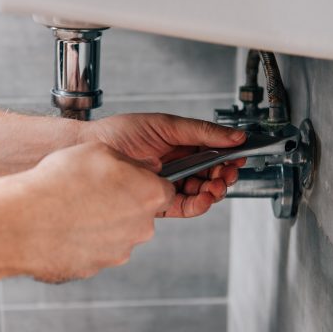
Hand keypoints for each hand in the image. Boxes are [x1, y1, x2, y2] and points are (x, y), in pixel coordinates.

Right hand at [0, 142, 174, 282]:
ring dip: (103, 222)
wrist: (24, 221)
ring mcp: (119, 251)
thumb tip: (142, 168)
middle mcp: (141, 228)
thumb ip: (130, 161)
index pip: (164, 190)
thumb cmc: (61, 182)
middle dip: (123, 203)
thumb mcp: (99, 151)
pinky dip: (84, 239)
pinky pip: (96, 249)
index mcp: (149, 196)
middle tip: (95, 191)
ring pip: (119, 233)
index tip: (128, 179)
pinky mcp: (96, 267)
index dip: (144, 182)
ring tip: (74, 207)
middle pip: (141, 213)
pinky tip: (65, 225)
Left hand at [80, 113, 245, 216]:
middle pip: (211, 175)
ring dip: (214, 191)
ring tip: (216, 185)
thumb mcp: (166, 125)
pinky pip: (186, 206)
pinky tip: (205, 197)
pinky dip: (199, 204)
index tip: (240, 156)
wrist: (92, 148)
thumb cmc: (121, 132)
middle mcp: (177, 165)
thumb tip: (234, 136)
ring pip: (202, 192)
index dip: (229, 156)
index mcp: (181, 144)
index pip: (213, 153)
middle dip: (224, 175)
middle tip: (228, 173)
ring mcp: (169, 183)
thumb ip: (202, 132)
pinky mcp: (159, 200)